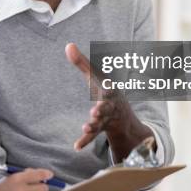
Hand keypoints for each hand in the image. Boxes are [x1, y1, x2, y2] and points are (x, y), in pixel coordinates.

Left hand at [65, 43, 152, 157]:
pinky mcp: (100, 129)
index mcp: (109, 90)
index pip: (109, 87)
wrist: (123, 114)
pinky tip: (76, 146)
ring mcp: (106, 118)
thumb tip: (68, 44)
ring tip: (86, 128)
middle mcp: (110, 105)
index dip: (108, 86)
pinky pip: (92, 137)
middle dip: (102, 109)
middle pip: (106, 107)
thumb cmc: (106, 90)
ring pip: (100, 123)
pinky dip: (84, 141)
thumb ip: (82, 62)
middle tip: (96, 110)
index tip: (107, 85)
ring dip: (93, 126)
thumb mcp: (96, 76)